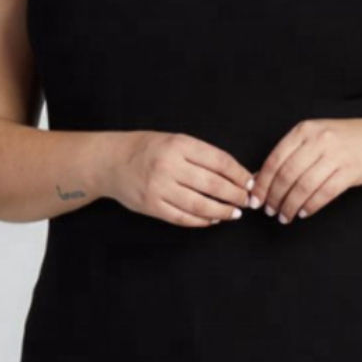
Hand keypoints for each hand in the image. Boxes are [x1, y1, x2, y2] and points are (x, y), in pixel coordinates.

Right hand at [106, 131, 253, 227]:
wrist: (110, 161)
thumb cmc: (148, 149)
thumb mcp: (175, 141)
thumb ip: (203, 156)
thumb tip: (238, 173)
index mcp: (179, 145)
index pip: (219, 161)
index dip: (239, 174)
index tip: (251, 182)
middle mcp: (169, 165)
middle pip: (213, 184)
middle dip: (236, 195)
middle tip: (247, 201)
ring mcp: (159, 187)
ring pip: (200, 204)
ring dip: (222, 211)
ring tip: (235, 213)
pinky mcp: (151, 206)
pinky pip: (182, 217)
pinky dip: (201, 220)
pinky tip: (212, 219)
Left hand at [249, 118, 361, 222]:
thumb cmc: (345, 141)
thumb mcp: (315, 138)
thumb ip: (290, 154)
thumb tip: (258, 178)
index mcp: (304, 130)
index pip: (275, 159)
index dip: (262, 183)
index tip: (255, 200)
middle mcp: (319, 139)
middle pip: (287, 174)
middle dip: (274, 197)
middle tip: (269, 212)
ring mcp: (336, 154)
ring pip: (304, 186)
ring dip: (290, 205)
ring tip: (284, 216)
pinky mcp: (351, 170)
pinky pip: (324, 193)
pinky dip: (310, 206)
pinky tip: (303, 213)